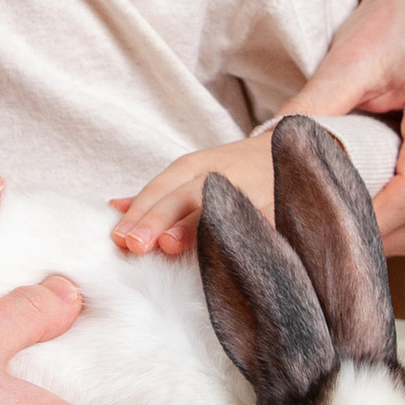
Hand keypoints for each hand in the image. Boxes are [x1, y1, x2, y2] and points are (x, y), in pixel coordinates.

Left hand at [109, 133, 274, 255]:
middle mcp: (220, 175)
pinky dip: (248, 237)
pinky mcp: (282, 204)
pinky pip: (264, 223)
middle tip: (137, 244)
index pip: (161, 188)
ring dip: (197, 229)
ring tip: (173, 246)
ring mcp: (253, 188)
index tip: (120, 239)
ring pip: (223, 207)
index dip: (140, 213)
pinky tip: (232, 257)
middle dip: (160, 219)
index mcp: (194, 167)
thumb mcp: (191, 174)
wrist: (290, 148)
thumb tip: (114, 209)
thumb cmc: (231, 170)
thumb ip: (155, 196)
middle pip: (186, 195)